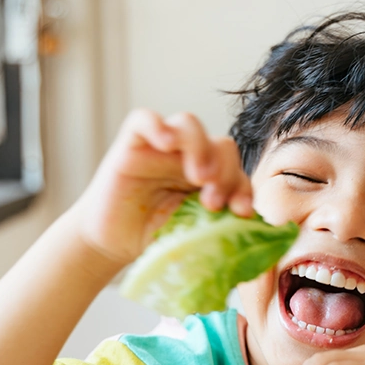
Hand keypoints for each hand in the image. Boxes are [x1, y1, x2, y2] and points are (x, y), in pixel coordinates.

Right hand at [70, 109, 253, 265]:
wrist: (110, 244)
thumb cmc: (153, 239)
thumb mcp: (192, 235)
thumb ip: (219, 227)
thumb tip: (254, 231)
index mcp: (210, 178)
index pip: (237, 170)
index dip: (244, 187)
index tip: (241, 212)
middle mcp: (189, 158)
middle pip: (221, 145)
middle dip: (226, 172)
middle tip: (213, 202)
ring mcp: (160, 148)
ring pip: (189, 124)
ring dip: (200, 147)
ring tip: (198, 177)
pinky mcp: (131, 144)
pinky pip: (144, 120)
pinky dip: (157, 125)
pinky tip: (166, 143)